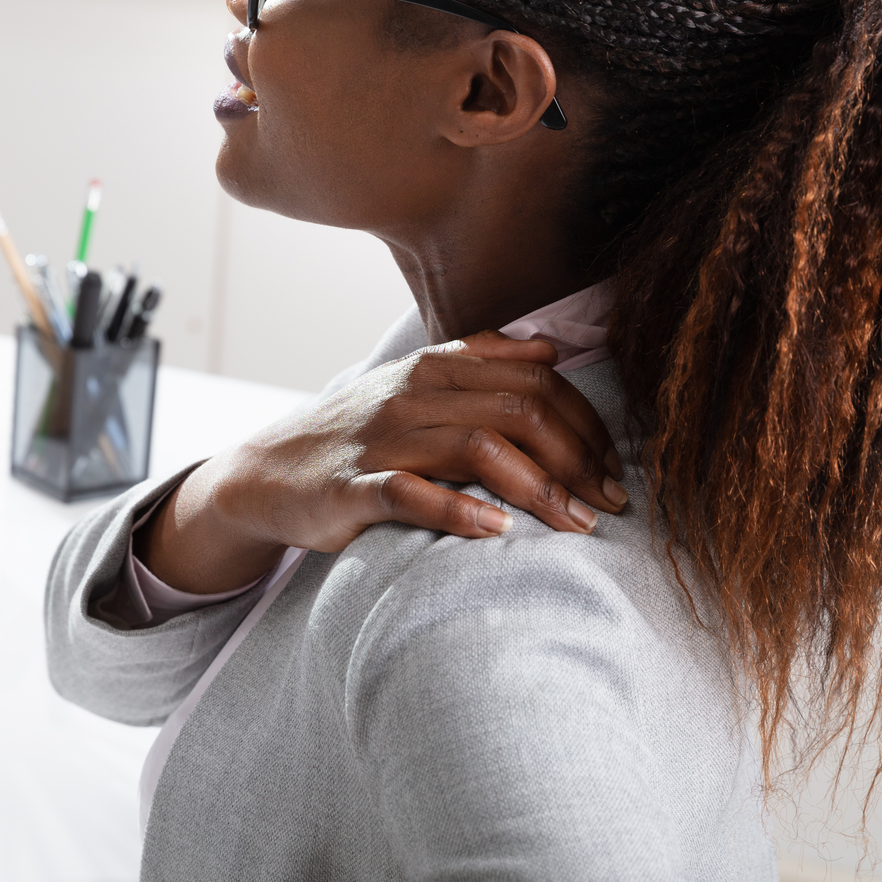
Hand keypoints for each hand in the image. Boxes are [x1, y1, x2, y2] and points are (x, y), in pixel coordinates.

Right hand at [140, 332, 628, 593]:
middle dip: (577, 458)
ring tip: (576, 524)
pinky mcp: (351, 489)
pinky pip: (411, 495)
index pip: (535, 382)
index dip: (585, 424)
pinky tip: (498, 532)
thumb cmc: (358, 434)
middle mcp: (412, 395)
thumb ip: (482, 362)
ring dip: (539, 489)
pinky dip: (459, 511)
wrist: (267, 473)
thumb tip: (550, 349)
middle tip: (610, 503)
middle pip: (518, 411)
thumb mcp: (416, 385)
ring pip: (477, 448)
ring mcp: (381, 441)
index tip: (614, 468)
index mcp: (435, 367)